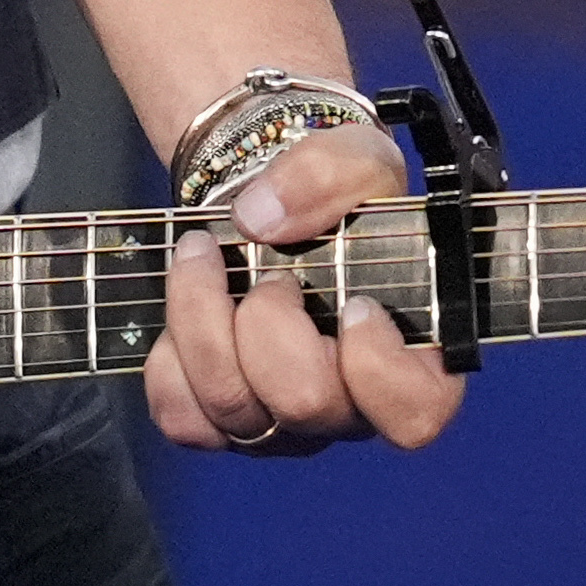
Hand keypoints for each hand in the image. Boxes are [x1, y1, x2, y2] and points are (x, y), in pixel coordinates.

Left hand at [144, 117, 464, 458]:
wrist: (271, 210)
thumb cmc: (335, 199)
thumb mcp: (354, 158)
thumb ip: (328, 174)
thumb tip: (259, 220)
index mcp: (407, 364)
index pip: (414, 419)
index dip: (376, 368)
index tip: (354, 303)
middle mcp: (346, 410)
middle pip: (304, 405)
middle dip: (269, 321)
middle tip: (270, 274)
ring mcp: (280, 427)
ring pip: (230, 409)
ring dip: (202, 320)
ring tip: (204, 257)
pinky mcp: (218, 424)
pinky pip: (181, 416)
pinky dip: (170, 355)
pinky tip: (189, 308)